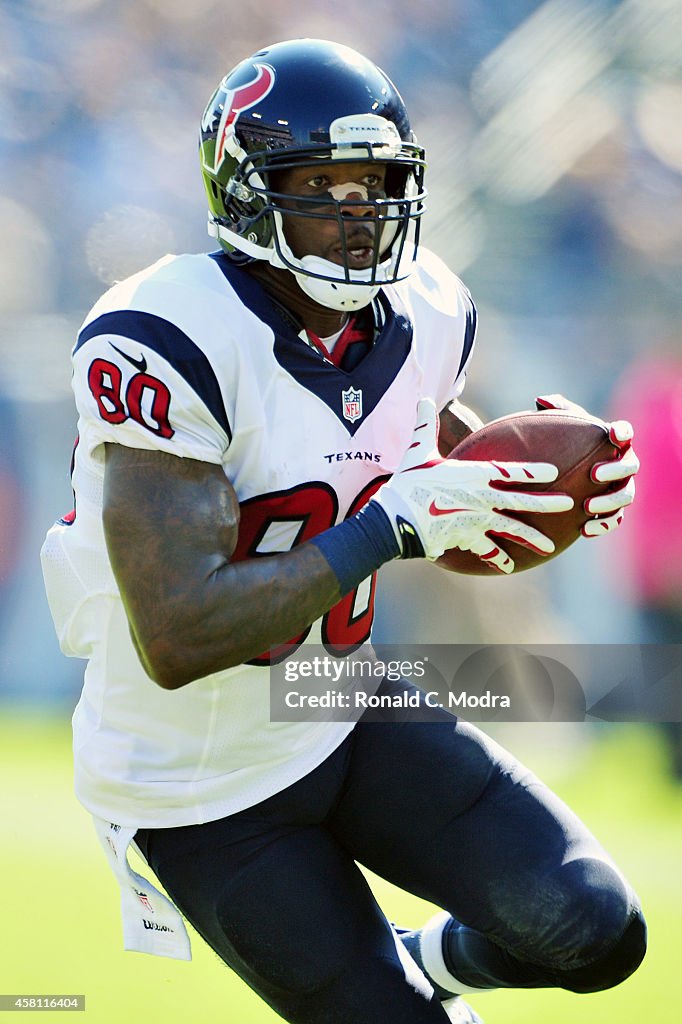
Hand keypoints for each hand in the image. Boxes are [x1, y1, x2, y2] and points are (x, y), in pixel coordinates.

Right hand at [370, 399, 573, 573]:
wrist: (395, 520)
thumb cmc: (407, 483)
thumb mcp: (417, 451)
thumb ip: (426, 426)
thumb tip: (424, 399)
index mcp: (473, 475)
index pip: (511, 472)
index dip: (534, 472)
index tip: (554, 472)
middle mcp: (481, 499)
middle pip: (521, 501)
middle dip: (547, 503)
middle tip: (569, 504)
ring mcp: (475, 521)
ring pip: (511, 530)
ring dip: (532, 538)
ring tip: (550, 547)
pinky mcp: (465, 539)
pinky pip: (486, 550)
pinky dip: (497, 559)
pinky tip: (509, 567)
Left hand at [536, 395, 638, 536]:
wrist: (560, 478)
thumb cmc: (561, 445)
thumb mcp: (557, 427)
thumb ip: (553, 412)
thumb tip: (541, 401)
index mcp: (613, 443)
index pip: (625, 433)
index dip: (622, 432)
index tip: (613, 434)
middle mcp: (622, 465)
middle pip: (630, 466)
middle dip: (615, 470)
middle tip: (594, 474)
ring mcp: (619, 489)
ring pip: (626, 495)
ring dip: (610, 501)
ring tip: (587, 506)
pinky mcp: (612, 512)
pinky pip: (614, 520)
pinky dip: (602, 526)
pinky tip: (584, 530)